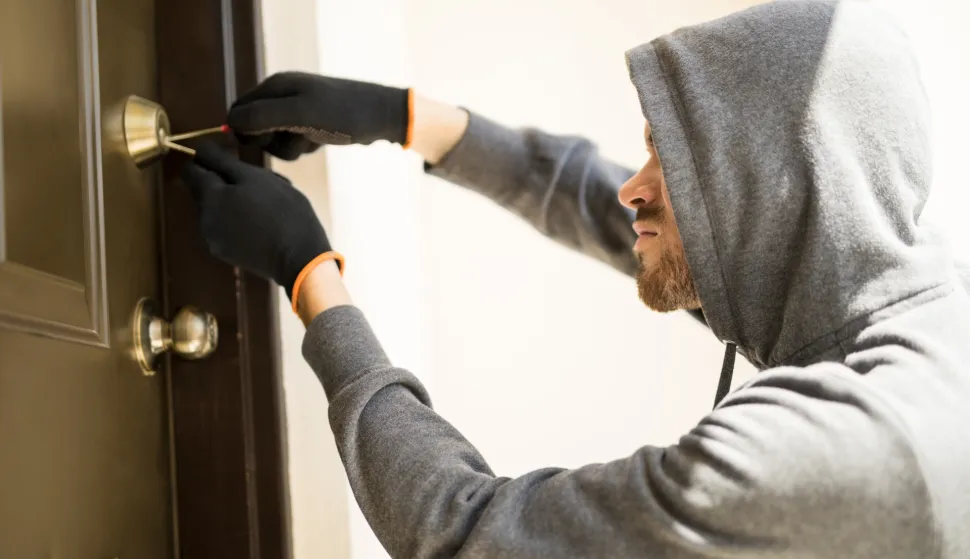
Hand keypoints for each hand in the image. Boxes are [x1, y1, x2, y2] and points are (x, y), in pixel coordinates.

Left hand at [180, 141, 335, 298]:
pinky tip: (262, 225)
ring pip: (216, 209)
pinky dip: (237, 221)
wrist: (299, 258)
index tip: (232, 159)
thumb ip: (223, 162)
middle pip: (204, 190)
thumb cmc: (283, 212)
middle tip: (260, 185)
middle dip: (225, 183)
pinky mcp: (226, 254)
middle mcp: (203, 219)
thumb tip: (200, 149)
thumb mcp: (257, 178)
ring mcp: (213, 239)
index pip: (190, 170)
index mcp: (210, 197)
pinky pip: (224, 228)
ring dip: (233, 202)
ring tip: (265, 206)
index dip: (208, 160)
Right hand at [227, 71, 410, 159]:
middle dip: (270, 141)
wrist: (383, 117)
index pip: (238, 112)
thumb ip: (262, 117)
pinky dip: (303, 147)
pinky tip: (320, 141)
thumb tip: (231, 125)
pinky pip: (293, 141)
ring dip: (289, 147)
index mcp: (275, 86)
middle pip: (254, 127)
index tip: (265, 142)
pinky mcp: (311, 123)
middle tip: (294, 140)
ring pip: (274, 139)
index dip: (244, 132)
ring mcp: (297, 109)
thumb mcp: (299, 116)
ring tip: (311, 140)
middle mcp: (283, 94)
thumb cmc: (343, 115)